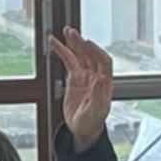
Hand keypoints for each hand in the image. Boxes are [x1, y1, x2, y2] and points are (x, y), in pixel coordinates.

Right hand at [47, 28, 113, 152]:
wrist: (83, 129)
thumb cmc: (92, 122)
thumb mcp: (96, 112)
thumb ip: (99, 95)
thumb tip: (102, 79)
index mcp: (105, 82)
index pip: (103, 61)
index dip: (96, 52)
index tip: (87, 44)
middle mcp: (96, 76)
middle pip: (90, 55)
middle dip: (82, 43)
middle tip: (72, 33)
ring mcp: (85, 75)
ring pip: (80, 55)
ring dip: (73, 43)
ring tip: (66, 32)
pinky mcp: (74, 78)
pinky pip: (69, 61)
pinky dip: (62, 51)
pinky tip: (55, 43)